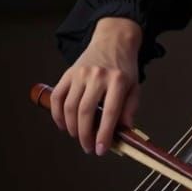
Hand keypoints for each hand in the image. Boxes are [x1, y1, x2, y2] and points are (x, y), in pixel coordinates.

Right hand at [50, 17, 141, 155]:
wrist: (112, 40)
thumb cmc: (124, 67)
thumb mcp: (134, 86)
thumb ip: (130, 108)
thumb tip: (123, 131)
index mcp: (118, 81)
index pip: (110, 113)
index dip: (104, 134)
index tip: (100, 150)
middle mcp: (98, 76)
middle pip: (86, 112)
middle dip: (85, 135)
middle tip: (88, 147)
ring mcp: (80, 74)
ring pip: (69, 106)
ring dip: (71, 127)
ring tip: (78, 137)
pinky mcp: (68, 73)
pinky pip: (58, 96)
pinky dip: (57, 114)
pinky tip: (63, 125)